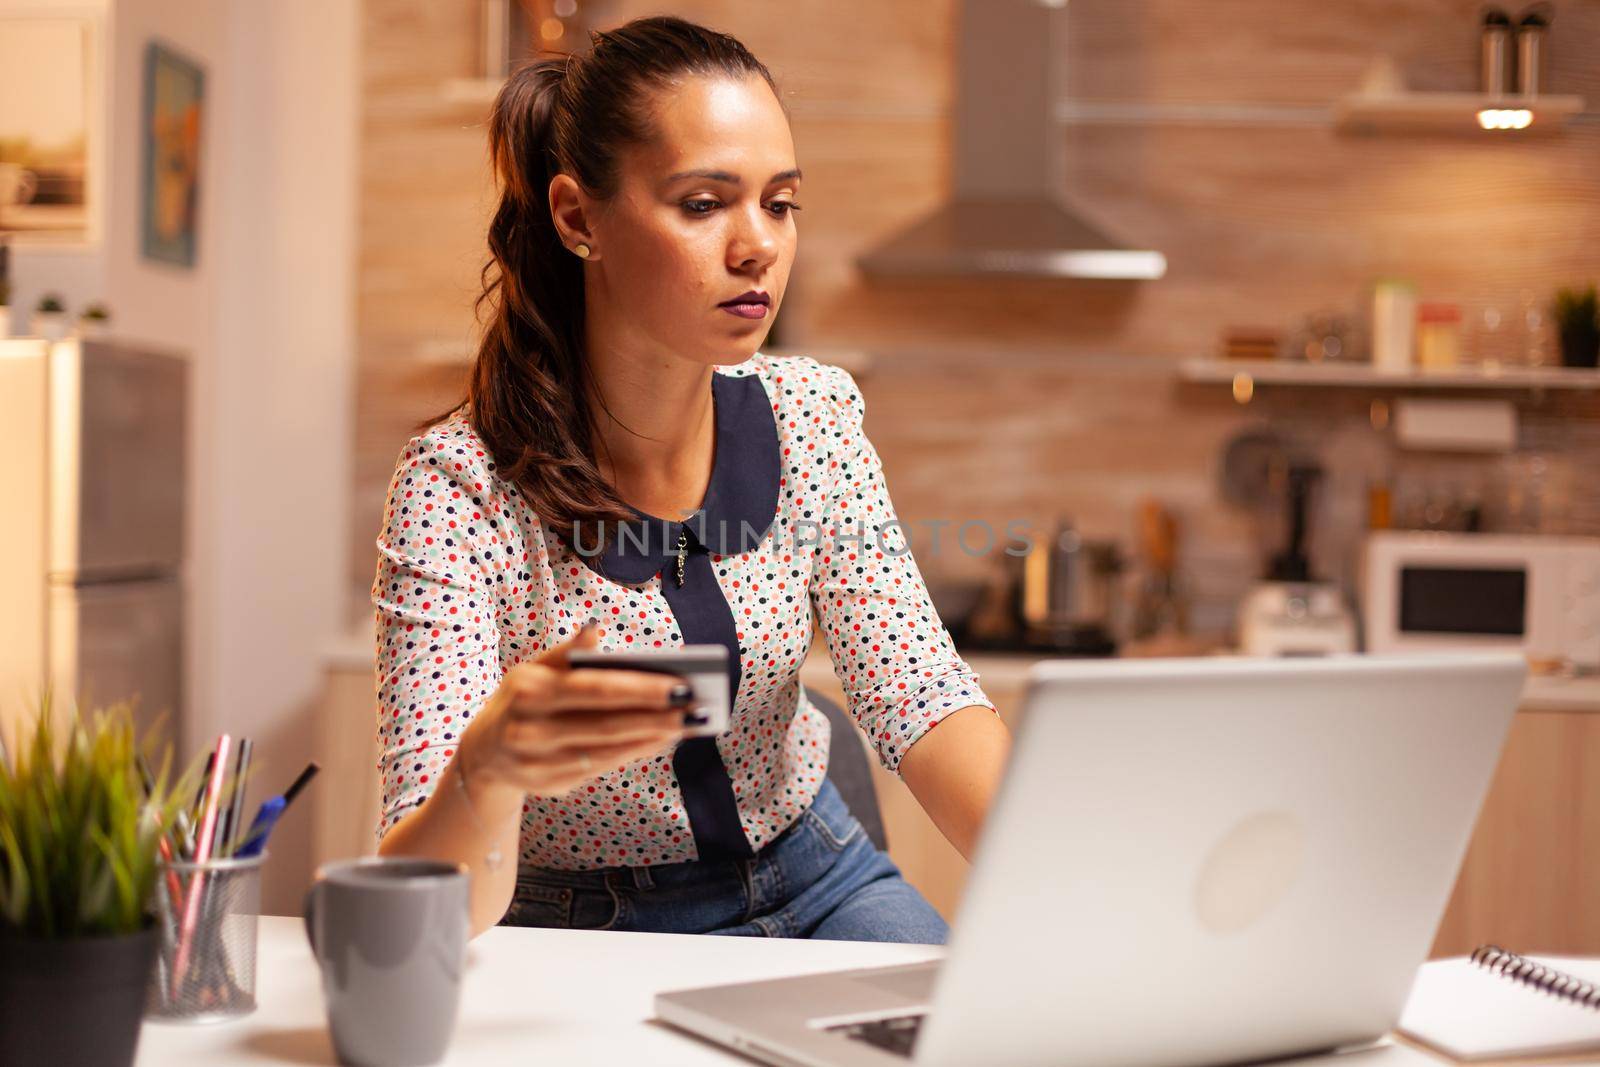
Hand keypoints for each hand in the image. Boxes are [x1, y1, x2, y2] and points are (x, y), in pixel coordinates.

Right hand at [457, 623, 689, 797]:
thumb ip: (566, 652)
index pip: (593, 689)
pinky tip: (659, 740)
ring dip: (651, 738)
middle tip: (693, 708)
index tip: (679, 684)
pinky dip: (634, 753)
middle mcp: (531, 729)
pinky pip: (601, 768)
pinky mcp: (550, 784)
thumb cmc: (521, 700)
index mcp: (530, 691)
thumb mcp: (532, 669)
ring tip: (685, 724)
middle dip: (655, 717)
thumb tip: (594, 629)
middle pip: (605, 724)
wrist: (483, 753)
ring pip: (607, 751)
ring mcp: (539, 762)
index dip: (639, 689)